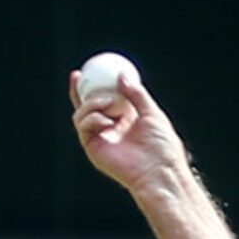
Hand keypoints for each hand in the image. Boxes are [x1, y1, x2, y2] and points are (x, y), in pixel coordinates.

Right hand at [70, 67, 188, 197]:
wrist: (159, 171)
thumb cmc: (162, 146)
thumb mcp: (152, 113)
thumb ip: (137, 94)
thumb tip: (121, 75)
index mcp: (125, 119)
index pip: (106, 98)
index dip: (97, 84)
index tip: (93, 68)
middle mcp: (111, 128)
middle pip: (87, 106)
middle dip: (78, 90)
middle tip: (77, 76)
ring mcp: (101, 139)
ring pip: (82, 113)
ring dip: (92, 103)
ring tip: (108, 103)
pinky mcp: (94, 149)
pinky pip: (83, 126)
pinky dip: (92, 118)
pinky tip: (106, 120)